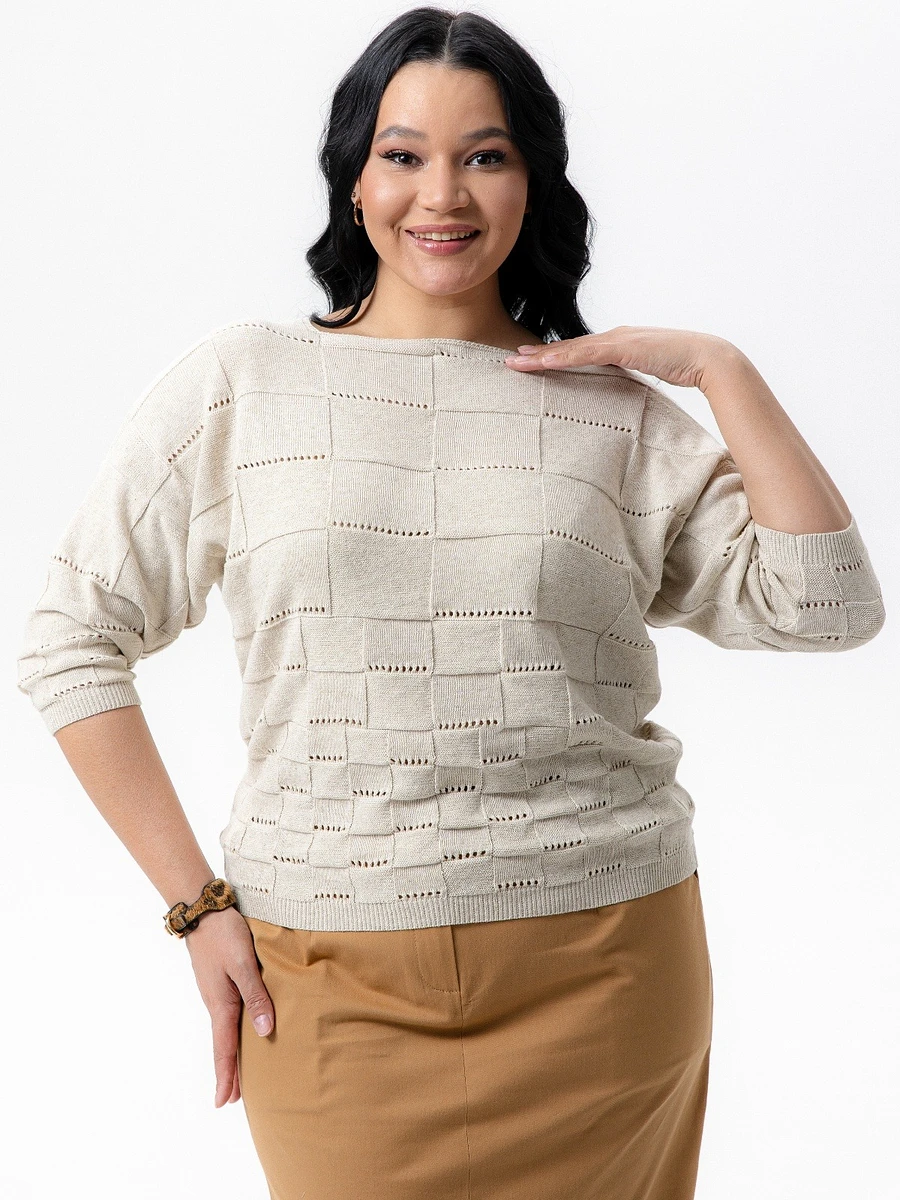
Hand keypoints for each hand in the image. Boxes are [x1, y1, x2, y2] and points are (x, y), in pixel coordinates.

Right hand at [184, 905, 275, 1107]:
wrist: (203, 909)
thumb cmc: (225, 934)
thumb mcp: (243, 964)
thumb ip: (255, 996)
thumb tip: (264, 1032)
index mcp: (221, 1004)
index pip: (224, 1049)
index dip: (226, 1077)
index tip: (224, 1104)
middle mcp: (216, 1002)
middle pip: (223, 1045)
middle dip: (229, 1072)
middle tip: (233, 1100)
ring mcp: (216, 992)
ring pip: (225, 1030)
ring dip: (231, 1053)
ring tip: (238, 1073)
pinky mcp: (220, 981)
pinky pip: (227, 1014)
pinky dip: (232, 1032)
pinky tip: (240, 1030)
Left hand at [504, 325, 742, 390]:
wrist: (708, 359)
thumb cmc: (684, 367)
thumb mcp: (650, 373)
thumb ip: (631, 379)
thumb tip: (618, 396)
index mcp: (619, 343)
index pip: (580, 351)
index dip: (554, 356)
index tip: (531, 362)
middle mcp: (614, 336)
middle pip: (568, 347)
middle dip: (538, 354)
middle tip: (509, 359)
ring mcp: (618, 339)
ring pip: (571, 348)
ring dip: (541, 356)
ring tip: (515, 361)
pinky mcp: (624, 346)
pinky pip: (586, 354)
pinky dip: (563, 357)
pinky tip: (543, 362)